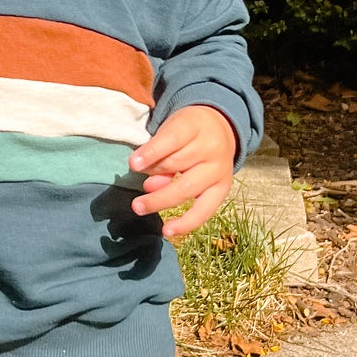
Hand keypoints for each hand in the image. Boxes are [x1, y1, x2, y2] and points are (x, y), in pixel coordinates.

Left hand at [127, 105, 237, 237]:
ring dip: (161, 199)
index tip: (132, 164)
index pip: (172, 138)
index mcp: (194, 126)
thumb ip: (158, 152)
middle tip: (132, 193)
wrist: (221, 129)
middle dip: (153, 179)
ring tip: (140, 207)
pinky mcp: (223, 188)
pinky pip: (205, 209)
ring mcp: (219, 169)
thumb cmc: (187, 132)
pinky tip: (169, 230)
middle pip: (179, 164)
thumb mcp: (171, 129)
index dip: (152, 152)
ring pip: (188, 187)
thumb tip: (150, 185)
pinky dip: (186, 222)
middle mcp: (211, 147)